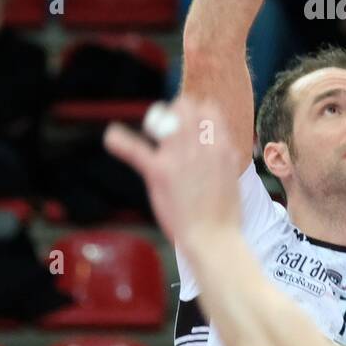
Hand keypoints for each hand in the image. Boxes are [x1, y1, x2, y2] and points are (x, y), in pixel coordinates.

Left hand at [104, 97, 241, 246]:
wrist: (213, 239)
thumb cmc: (225, 215)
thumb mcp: (233, 175)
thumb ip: (225, 155)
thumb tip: (223, 145)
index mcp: (222, 145)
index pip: (208, 108)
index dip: (198, 112)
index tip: (191, 121)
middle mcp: (201, 144)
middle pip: (184, 106)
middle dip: (176, 111)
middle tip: (169, 124)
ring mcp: (178, 156)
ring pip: (164, 118)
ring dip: (156, 120)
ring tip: (152, 128)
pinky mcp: (158, 171)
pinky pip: (135, 148)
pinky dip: (120, 141)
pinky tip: (112, 136)